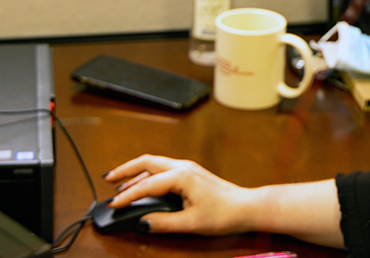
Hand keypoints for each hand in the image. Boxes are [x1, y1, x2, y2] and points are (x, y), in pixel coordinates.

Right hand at [103, 154, 252, 234]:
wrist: (246, 207)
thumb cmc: (225, 213)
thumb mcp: (190, 223)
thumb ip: (162, 223)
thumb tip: (142, 222)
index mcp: (181, 176)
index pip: (146, 185)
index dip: (127, 196)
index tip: (113, 205)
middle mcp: (183, 167)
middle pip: (147, 162)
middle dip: (125, 169)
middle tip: (107, 179)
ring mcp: (188, 168)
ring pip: (155, 164)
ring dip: (136, 172)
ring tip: (120, 184)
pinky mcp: (192, 174)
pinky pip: (163, 169)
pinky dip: (148, 174)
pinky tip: (143, 184)